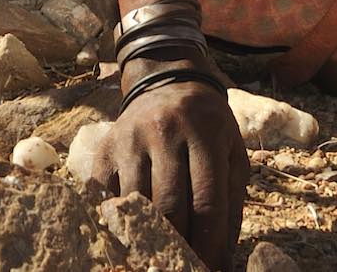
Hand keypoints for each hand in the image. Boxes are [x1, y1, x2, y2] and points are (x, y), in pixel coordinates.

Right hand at [88, 65, 246, 267]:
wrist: (167, 83)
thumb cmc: (207, 125)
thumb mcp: (231, 151)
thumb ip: (232, 201)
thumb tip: (223, 256)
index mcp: (203, 133)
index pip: (206, 200)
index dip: (209, 243)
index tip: (210, 268)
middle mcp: (163, 133)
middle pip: (169, 206)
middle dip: (179, 246)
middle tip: (184, 267)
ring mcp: (129, 140)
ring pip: (136, 203)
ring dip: (148, 238)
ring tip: (158, 258)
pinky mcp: (104, 149)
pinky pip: (105, 195)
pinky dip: (116, 221)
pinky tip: (130, 236)